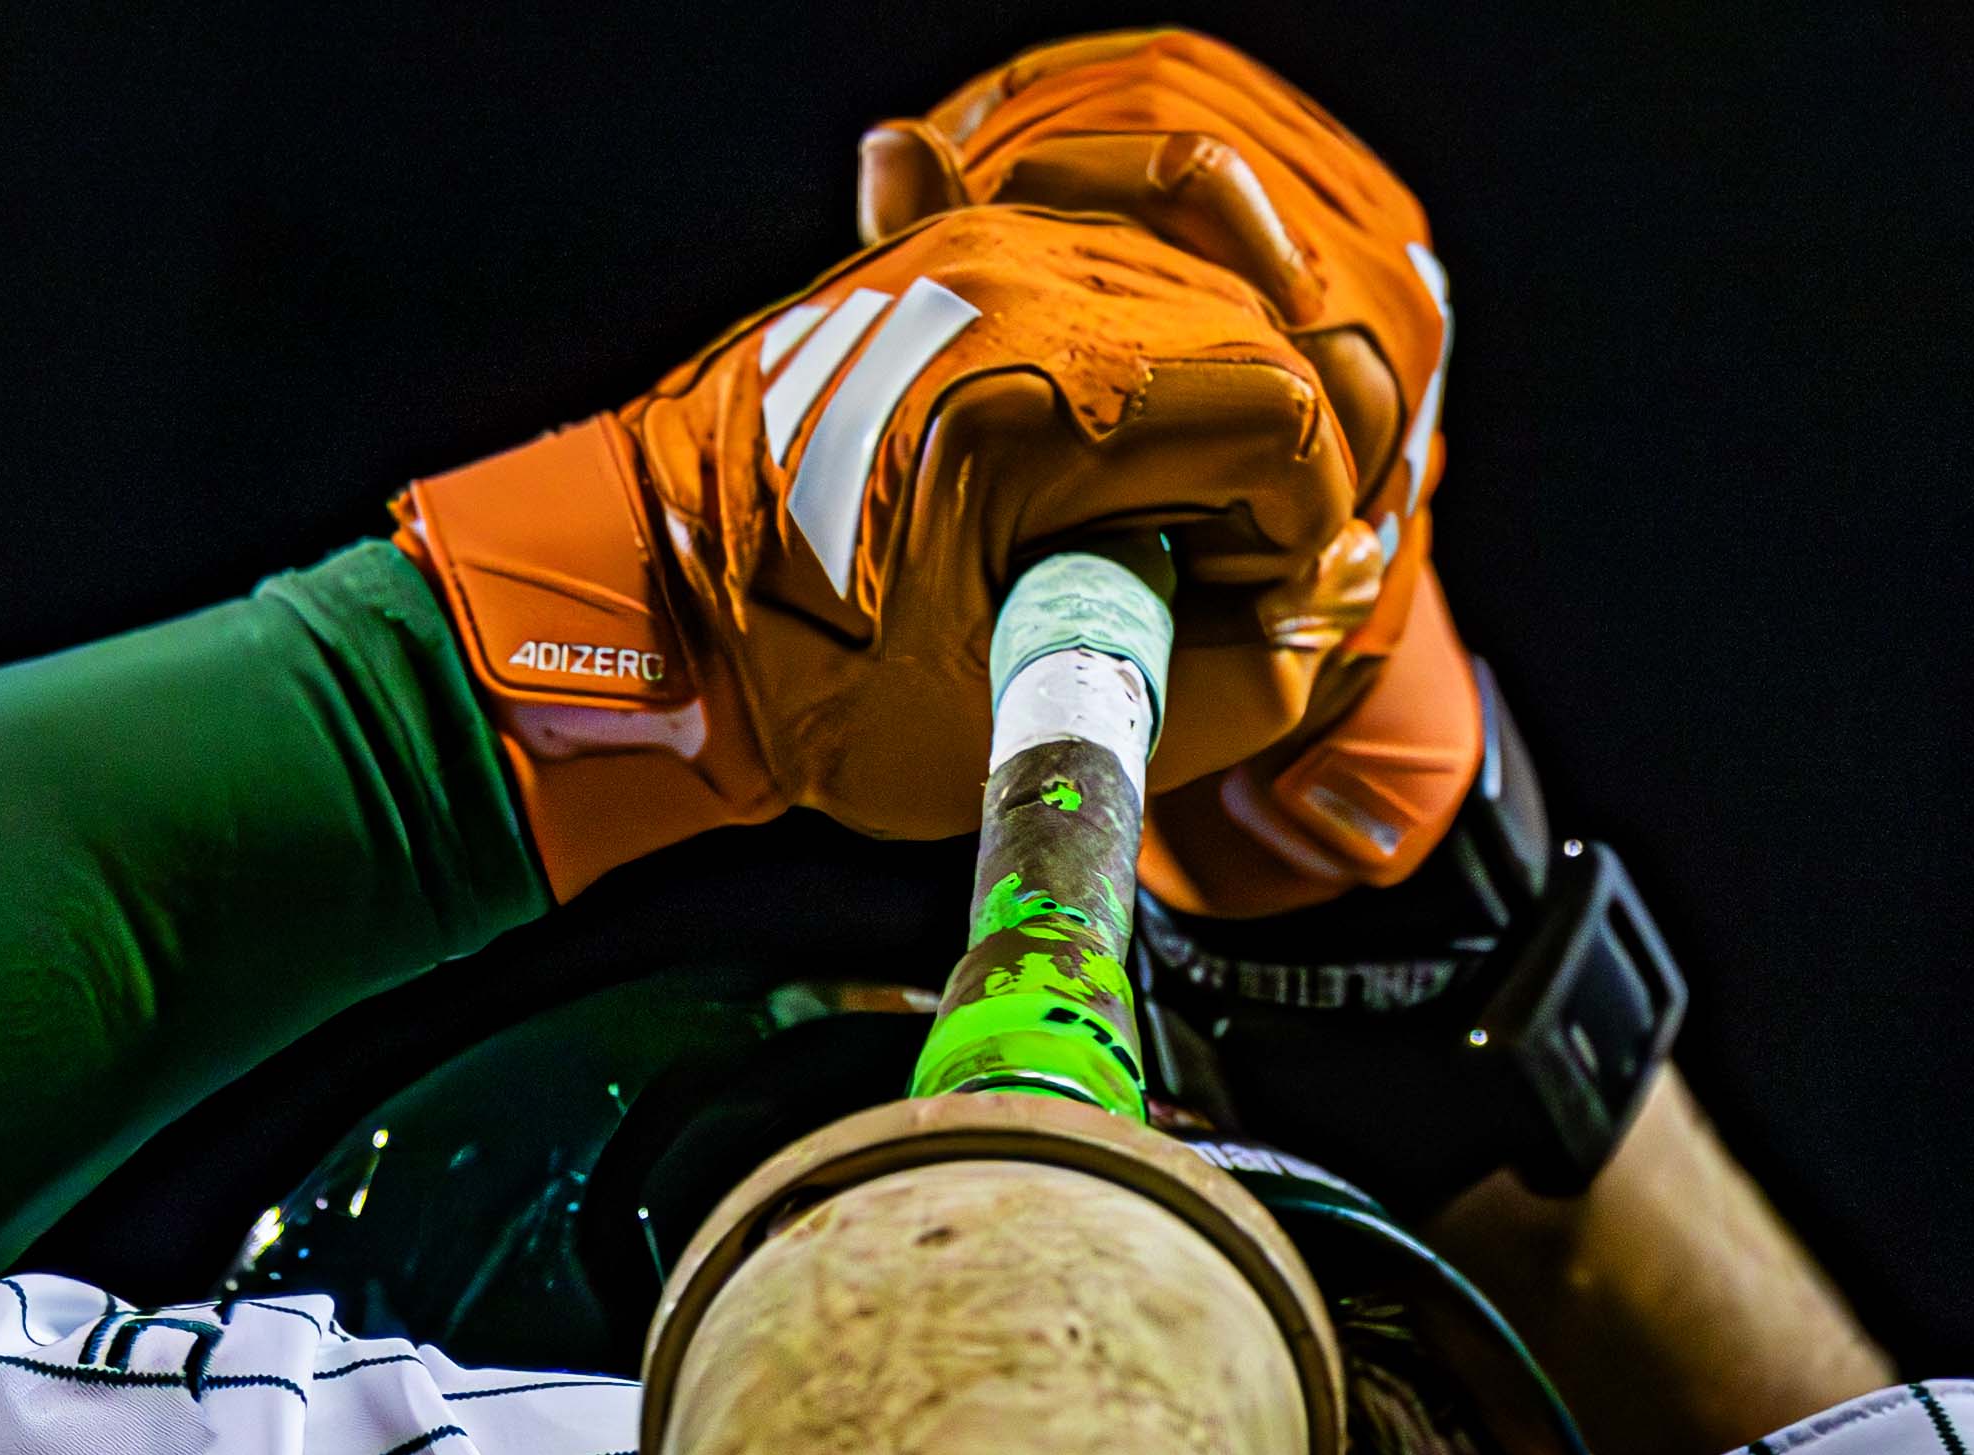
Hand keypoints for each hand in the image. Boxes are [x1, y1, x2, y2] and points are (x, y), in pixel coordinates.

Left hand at [396, 208, 1374, 895]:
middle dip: (1276, 464)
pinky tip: (1146, 376)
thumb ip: (1222, 685)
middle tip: (1206, 577)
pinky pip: (1107, 206)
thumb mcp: (1028, 730)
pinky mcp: (950, 248)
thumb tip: (1328, 607)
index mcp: (1046, 402)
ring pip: (1203, 272)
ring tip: (1156, 512)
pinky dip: (1160, 285)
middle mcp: (1023, 287)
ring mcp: (981, 248)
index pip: (1290, 417)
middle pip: (1264, 334)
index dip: (1303, 529)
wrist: (646, 615)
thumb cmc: (815, 693)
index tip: (1253, 611)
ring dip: (1222, 394)